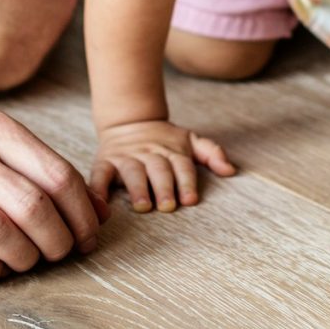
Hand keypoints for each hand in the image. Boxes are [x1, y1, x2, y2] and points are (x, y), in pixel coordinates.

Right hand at [89, 119, 235, 211]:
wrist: (129, 121)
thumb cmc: (165, 139)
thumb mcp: (190, 140)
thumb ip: (212, 153)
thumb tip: (230, 170)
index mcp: (172, 150)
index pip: (182, 166)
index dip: (186, 182)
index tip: (190, 200)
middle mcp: (149, 154)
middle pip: (158, 170)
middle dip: (163, 187)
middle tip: (168, 206)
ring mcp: (126, 157)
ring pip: (132, 172)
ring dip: (137, 189)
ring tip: (143, 206)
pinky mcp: (105, 161)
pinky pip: (100, 175)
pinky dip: (98, 188)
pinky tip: (100, 202)